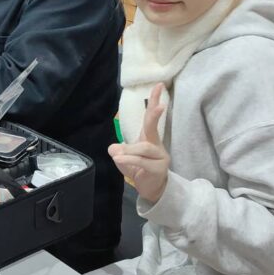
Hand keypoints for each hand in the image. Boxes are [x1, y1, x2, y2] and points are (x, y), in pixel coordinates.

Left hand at [108, 82, 169, 202]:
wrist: (152, 189)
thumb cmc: (139, 169)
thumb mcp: (125, 158)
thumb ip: (119, 151)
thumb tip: (113, 148)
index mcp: (149, 138)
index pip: (151, 117)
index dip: (154, 101)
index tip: (159, 85)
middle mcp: (156, 144)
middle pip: (153, 127)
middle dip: (155, 115)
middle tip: (160, 106)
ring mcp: (160, 157)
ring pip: (144, 148)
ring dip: (129, 151)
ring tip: (118, 155)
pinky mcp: (159, 169)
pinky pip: (142, 162)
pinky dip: (129, 160)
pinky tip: (120, 160)